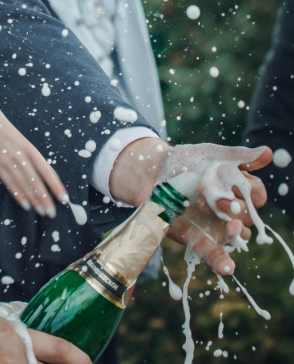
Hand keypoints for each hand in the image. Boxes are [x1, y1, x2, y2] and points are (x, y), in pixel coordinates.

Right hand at [0, 108, 68, 216]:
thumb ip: (34, 161)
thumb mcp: (26, 144)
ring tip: (41, 211)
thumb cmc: (11, 137)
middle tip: (51, 212)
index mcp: (31, 149)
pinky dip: (18, 195)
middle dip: (44, 198)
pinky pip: (10, 184)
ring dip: (33, 199)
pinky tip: (26, 204)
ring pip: (23, 184)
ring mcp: (8, 162)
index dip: (55, 186)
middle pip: (35, 181)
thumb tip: (46, 181)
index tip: (64, 198)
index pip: (46, 171)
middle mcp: (21, 156)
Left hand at [160, 143, 271, 273]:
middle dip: (241, 209)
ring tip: (232, 227)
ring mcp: (216, 226)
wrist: (151, 172)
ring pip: (236, 236)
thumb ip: (239, 156)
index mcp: (236, 189)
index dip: (253, 192)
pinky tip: (228, 267)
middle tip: (224, 200)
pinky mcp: (198, 239)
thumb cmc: (185, 161)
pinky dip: (222, 263)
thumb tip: (269, 153)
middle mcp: (230, 210)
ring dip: (235, 233)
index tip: (244, 185)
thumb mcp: (211, 154)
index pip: (257, 195)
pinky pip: (214, 255)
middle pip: (249, 216)